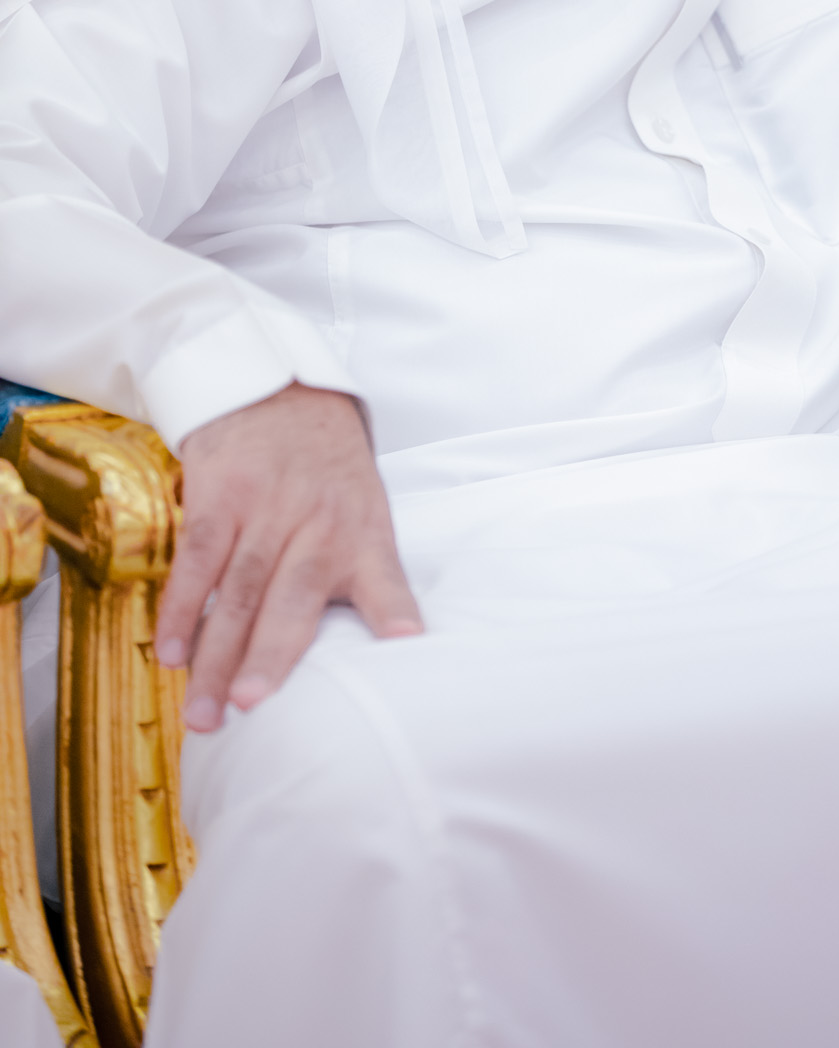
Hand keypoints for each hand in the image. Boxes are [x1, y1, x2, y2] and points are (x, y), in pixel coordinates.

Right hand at [154, 382, 422, 732]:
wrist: (278, 389)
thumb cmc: (329, 470)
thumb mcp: (367, 510)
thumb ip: (370, 575)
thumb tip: (392, 648)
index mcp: (363, 532)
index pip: (386, 578)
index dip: (394, 611)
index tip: (406, 642)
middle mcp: (319, 523)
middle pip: (292, 597)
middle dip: (270, 656)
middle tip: (249, 707)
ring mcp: (266, 509)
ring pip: (240, 589)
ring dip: (217, 653)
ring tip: (205, 710)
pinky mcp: (221, 496)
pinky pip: (198, 559)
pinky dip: (182, 607)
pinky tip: (171, 651)